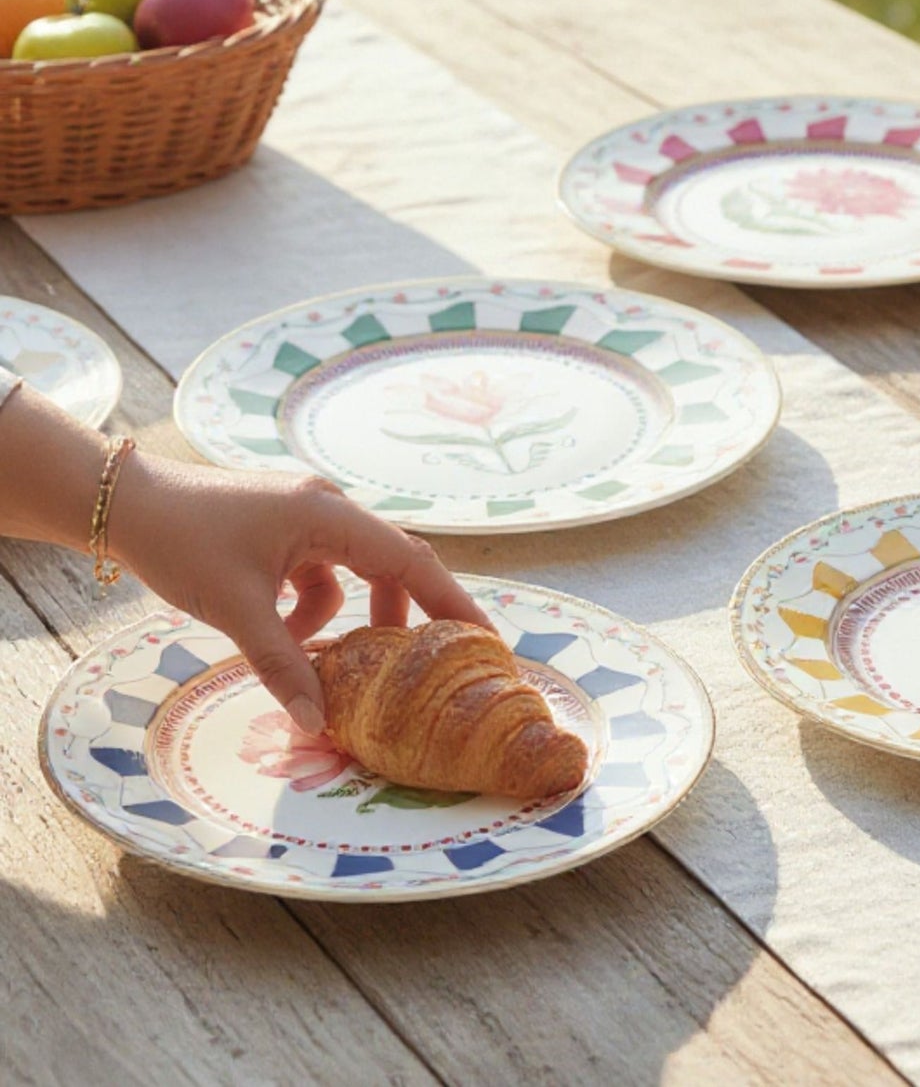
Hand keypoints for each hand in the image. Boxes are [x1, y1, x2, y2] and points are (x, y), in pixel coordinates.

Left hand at [108, 455, 490, 732]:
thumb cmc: (182, 543)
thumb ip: (281, 664)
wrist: (127, 504)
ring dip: (344, 619)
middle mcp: (329, 509)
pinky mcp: (286, 529)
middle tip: (434, 661)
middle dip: (408, 614)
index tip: (486, 637)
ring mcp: (308, 517)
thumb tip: (316, 721)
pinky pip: (321, 573)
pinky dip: (310, 607)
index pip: (411, 560)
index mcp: (330, 516)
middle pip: (392, 565)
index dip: (452, 601)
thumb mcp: (236, 609)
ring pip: (354, 574)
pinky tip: (276, 630)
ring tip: (320, 660)